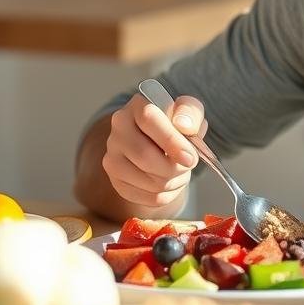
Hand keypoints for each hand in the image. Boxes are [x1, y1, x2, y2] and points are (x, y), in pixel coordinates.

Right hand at [102, 93, 208, 209]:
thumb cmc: (176, 125)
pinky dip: (168, 195)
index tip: (190, 157)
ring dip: (174, 182)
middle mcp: (118, 130)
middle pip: (144, 155)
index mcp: (136, 106)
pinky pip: (148, 198)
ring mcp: (113, 157)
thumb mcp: (189, 111)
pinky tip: (171, 182)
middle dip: (174, 167)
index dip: (171, 141)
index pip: (148, 120)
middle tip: (189, 165)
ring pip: (147, 181)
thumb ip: (190, 112)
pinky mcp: (116, 181)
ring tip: (181, 172)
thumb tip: (184, 125)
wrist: (160, 143)